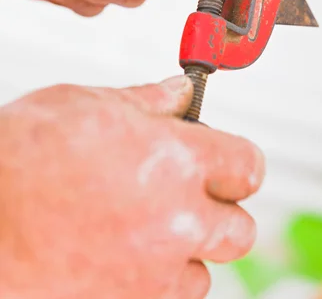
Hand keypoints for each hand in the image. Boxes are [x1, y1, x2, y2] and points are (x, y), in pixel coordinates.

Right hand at [0, 77, 264, 298]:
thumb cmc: (20, 158)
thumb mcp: (86, 104)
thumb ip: (148, 100)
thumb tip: (181, 94)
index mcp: (176, 161)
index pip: (248, 166)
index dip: (238, 161)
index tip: (226, 161)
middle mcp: (177, 222)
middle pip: (240, 229)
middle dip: (220, 210)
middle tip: (187, 193)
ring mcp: (153, 273)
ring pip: (205, 270)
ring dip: (187, 250)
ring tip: (146, 226)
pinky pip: (168, 298)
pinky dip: (158, 281)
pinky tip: (125, 253)